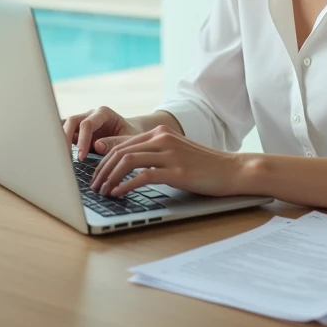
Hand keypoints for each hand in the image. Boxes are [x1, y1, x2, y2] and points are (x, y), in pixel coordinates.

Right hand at [62, 106, 137, 160]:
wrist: (132, 134)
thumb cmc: (132, 135)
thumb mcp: (130, 139)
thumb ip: (115, 142)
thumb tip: (96, 145)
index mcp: (104, 113)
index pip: (87, 124)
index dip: (83, 140)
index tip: (81, 157)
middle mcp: (91, 115)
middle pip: (72, 121)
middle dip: (66, 138)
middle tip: (66, 157)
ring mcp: (83, 123)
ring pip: (67, 128)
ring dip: (63, 142)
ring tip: (63, 160)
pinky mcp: (79, 133)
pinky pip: (68, 137)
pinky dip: (65, 146)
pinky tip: (65, 159)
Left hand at [88, 125, 248, 198]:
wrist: (233, 170)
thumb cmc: (206, 166)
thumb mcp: (177, 153)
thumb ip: (155, 154)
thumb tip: (128, 167)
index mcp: (161, 133)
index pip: (123, 143)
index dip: (104, 159)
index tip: (96, 174)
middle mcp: (163, 139)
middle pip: (120, 151)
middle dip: (101, 170)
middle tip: (94, 186)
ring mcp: (169, 154)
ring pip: (127, 161)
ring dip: (109, 177)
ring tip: (102, 191)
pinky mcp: (176, 171)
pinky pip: (143, 176)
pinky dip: (126, 185)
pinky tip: (119, 193)